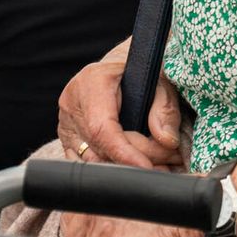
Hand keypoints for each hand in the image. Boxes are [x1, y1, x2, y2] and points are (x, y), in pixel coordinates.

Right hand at [56, 41, 186, 170]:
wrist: (121, 68)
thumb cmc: (142, 72)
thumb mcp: (162, 80)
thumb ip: (165, 109)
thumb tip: (165, 140)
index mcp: (92, 82)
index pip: (102, 128)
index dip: (124, 153)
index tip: (147, 168)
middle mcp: (73, 102)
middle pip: (101, 148)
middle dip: (137, 160)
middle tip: (170, 159)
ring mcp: (66, 122)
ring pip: (93, 160)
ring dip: (125, 167)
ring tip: (158, 164)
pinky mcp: (68, 137)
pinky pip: (85, 163)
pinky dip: (110, 168)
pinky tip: (134, 165)